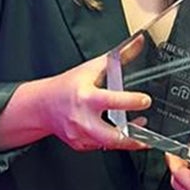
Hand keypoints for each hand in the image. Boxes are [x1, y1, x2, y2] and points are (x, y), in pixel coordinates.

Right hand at [36, 34, 150, 151]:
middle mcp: (82, 118)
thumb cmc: (68, 86)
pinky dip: (114, 142)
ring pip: (108, 144)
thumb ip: (119, 56)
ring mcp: (80, 134)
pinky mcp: (80, 145)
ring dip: (128, 140)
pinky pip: (101, 147)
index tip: (145, 100)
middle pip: (111, 136)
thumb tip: (139, 42)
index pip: (112, 101)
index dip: (131, 102)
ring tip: (142, 133)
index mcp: (86, 97)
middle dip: (132, 136)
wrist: (43, 105)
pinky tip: (123, 133)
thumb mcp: (92, 67)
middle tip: (147, 129)